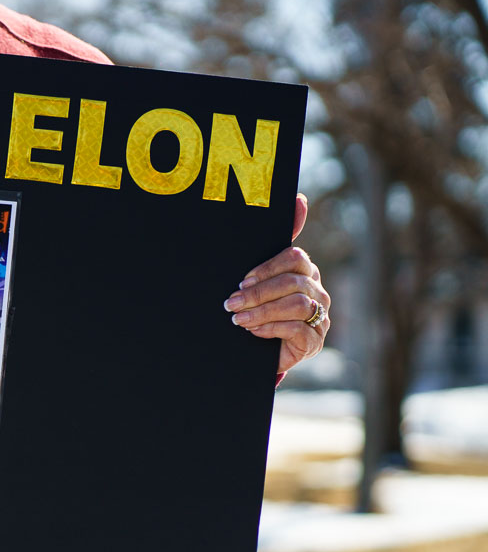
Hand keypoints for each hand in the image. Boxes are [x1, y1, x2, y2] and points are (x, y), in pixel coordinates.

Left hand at [225, 194, 328, 373]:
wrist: (252, 353)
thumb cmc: (255, 309)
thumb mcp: (256, 278)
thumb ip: (270, 243)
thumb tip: (299, 198)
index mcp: (304, 271)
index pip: (295, 257)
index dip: (267, 268)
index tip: (242, 280)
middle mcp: (317, 292)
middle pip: (293, 282)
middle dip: (258, 293)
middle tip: (231, 303)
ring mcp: (319, 317)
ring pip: (296, 305)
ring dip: (262, 312)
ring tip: (239, 319)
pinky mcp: (314, 341)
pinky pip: (298, 330)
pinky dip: (272, 329)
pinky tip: (254, 332)